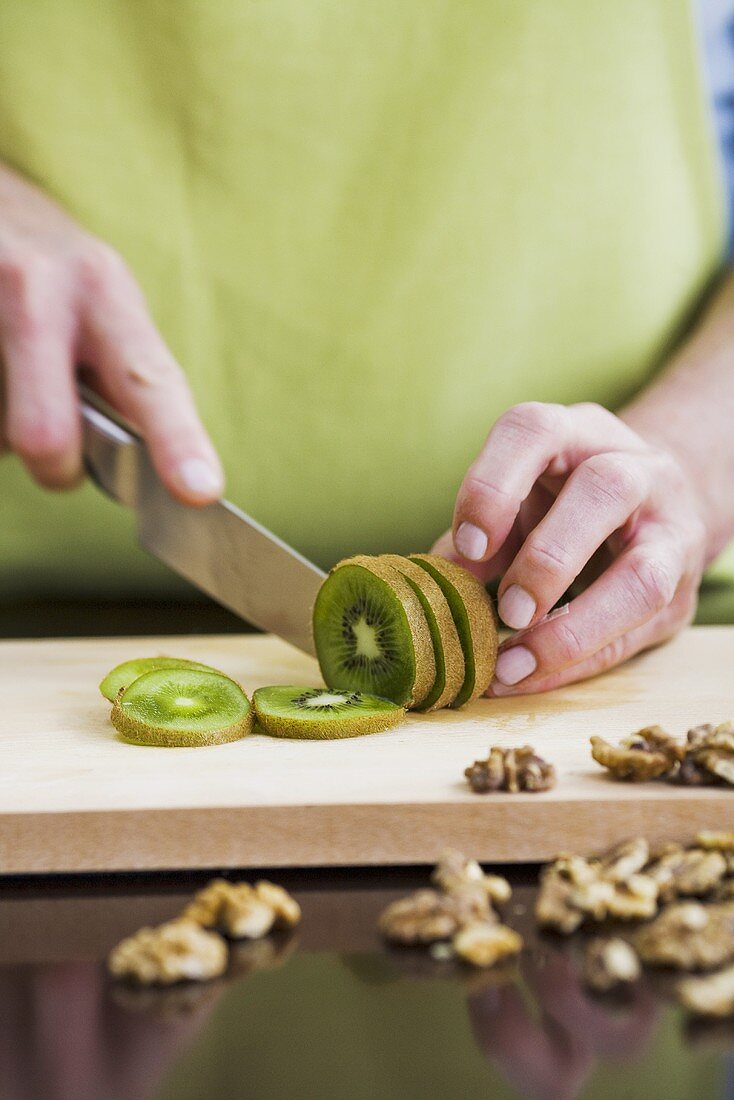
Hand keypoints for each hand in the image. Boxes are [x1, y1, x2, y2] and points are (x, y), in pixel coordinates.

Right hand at [0, 163, 221, 501]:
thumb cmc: (56, 274)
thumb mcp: (108, 304)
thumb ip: (128, 378)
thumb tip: (152, 471)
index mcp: (104, 290)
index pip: (148, 379)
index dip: (176, 440)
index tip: (200, 490)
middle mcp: (39, 290)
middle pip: (45, 434)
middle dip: (57, 468)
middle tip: (64, 458)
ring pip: (0, 436)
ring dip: (9, 430)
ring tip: (14, 374)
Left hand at [434, 401, 706, 692]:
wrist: (657, 508)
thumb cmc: (566, 503)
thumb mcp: (523, 500)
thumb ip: (482, 537)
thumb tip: (437, 584)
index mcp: (576, 433)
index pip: (535, 431)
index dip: (494, 486)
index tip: (468, 548)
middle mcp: (635, 467)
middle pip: (604, 490)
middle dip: (548, 559)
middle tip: (504, 611)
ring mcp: (670, 528)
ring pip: (641, 573)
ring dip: (574, 625)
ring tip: (516, 661)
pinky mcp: (682, 586)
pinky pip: (639, 629)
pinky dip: (579, 659)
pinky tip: (533, 676)